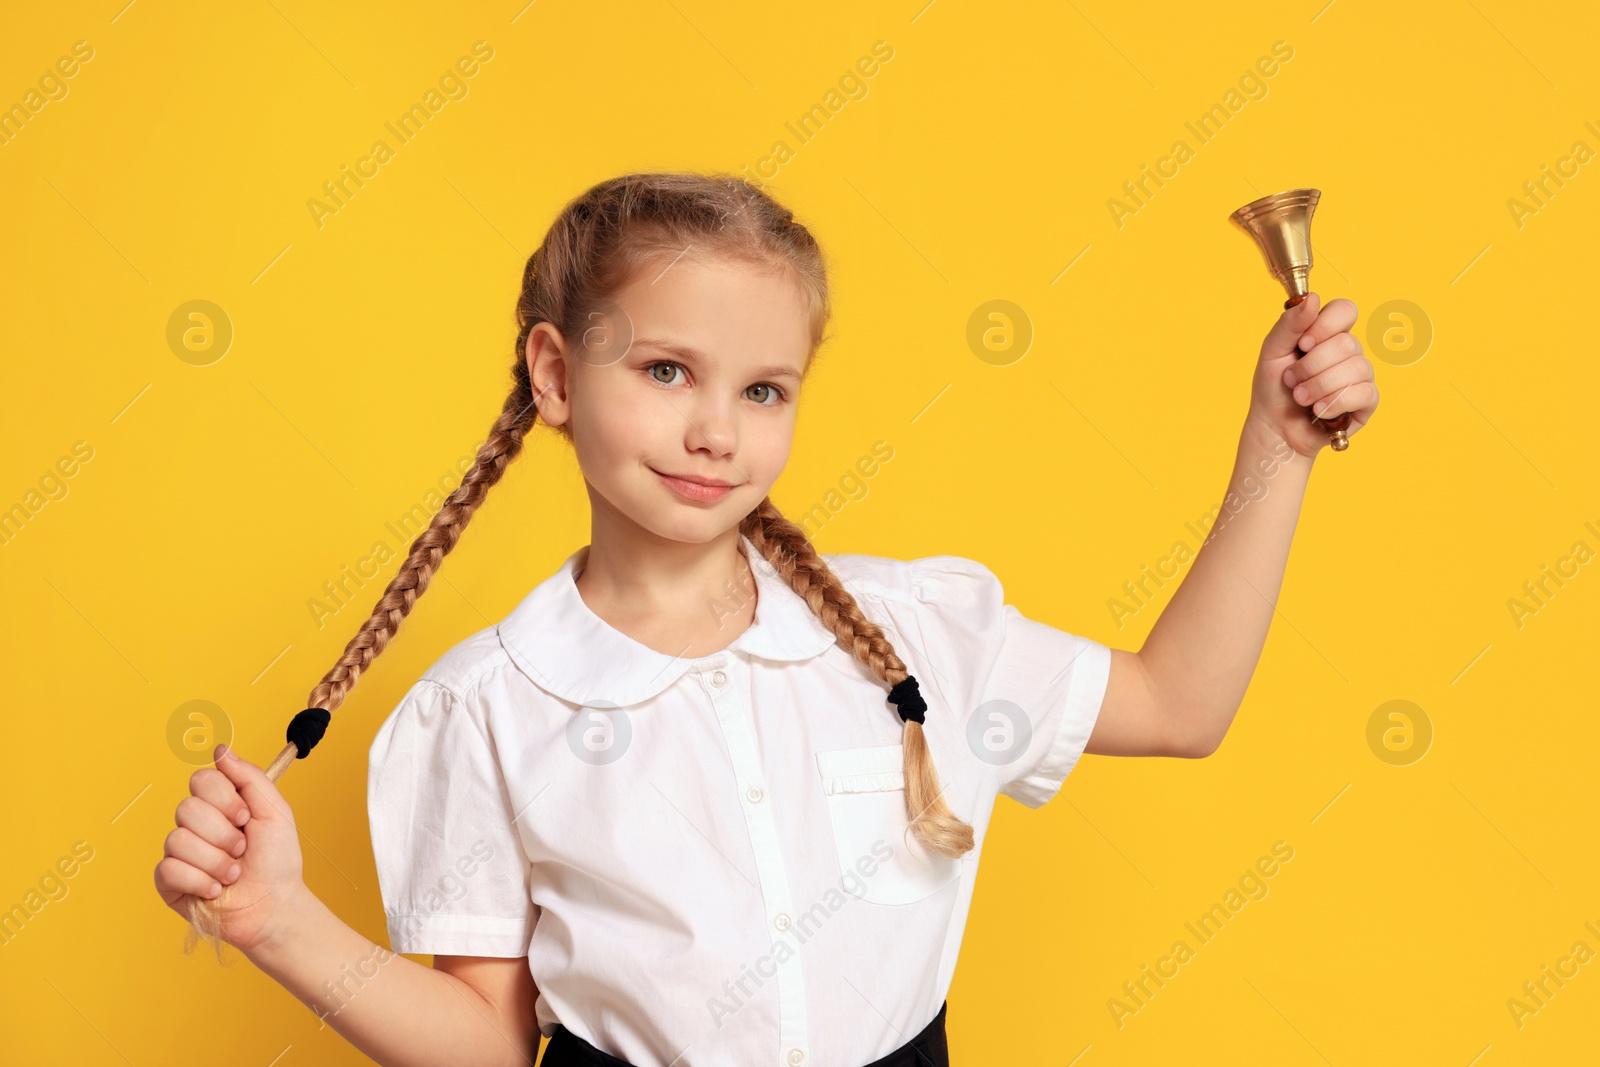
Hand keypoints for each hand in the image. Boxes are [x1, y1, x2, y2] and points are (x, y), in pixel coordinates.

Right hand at [154, 743, 306, 954]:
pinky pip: (169, 869)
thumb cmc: (277, 860)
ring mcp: (179, 853)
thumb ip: (249, 777)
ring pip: (178, 840)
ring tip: (233, 873)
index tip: (246, 818)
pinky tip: (216, 889)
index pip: (201, 780)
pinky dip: (200, 881)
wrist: (274, 905)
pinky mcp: (168, 882)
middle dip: (224, 834)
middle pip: (187, 808)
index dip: (225, 800)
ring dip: (216, 862)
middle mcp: (195, 824)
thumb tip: (220, 750)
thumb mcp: (275, 811)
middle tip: (242, 850)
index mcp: (219, 804)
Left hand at [1247, 292, 1378, 457]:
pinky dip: (1334, 403)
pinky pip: (1363, 393)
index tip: (1303, 345)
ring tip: (1300, 398)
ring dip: (1318, 387)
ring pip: (1355, 368)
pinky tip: (1318, 411)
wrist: (1274, 428)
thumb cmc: (1273, 388)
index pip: (1346, 310)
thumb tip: (1313, 298)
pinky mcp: (1367, 401)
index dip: (1325, 325)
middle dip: (1311, 366)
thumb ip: (1290, 324)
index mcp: (1327, 333)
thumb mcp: (1272, 352)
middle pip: (1346, 343)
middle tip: (1291, 380)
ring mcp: (1361, 375)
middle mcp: (1349, 350)